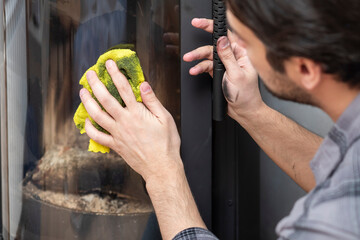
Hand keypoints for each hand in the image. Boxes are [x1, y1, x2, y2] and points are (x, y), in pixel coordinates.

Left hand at [79, 60, 181, 181]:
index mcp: (137, 113)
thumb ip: (153, 101)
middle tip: (89, 74)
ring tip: (83, 92)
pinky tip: (87, 121)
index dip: (115, 73)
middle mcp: (124, 122)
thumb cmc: (166, 144)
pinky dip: (90, 128)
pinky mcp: (115, 145)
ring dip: (87, 102)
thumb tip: (143, 84)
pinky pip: (97, 136)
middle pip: (105, 99)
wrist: (161, 167)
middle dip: (95, 84)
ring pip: (97, 115)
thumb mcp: (165, 118)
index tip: (109, 64)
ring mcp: (117, 134)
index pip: (123, 88)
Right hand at [183, 18, 262, 119]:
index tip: (200, 24)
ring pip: (207, 56)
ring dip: (197, 59)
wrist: (243, 111)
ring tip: (188, 60)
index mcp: (241, 53)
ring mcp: (224, 65)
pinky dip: (199, 68)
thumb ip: (228, 57)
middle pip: (213, 46)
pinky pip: (206, 66)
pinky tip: (194, 70)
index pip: (226, 36)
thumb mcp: (237, 74)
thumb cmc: (246, 95)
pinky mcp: (218, 72)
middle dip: (199, 47)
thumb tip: (222, 41)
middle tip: (189, 48)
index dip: (212, 28)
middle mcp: (233, 57)